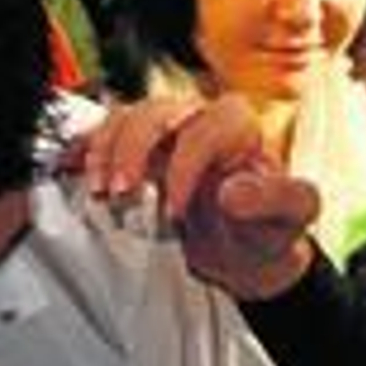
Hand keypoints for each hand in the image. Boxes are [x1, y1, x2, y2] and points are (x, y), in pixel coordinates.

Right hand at [82, 95, 320, 299]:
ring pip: (126, 118)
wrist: (246, 253)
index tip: (175, 209)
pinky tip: (73, 168)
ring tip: (100, 191)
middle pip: (155, 111)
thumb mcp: (291, 219)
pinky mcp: (140, 156)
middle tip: (121, 193)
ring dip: (104, 151)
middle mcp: (199, 123)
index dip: (184, 167)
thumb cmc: (267, 229)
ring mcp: (165, 139)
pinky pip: (107, 136)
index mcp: (239, 129)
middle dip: (132, 150)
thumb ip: (276, 200)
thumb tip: (234, 191)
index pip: (203, 130)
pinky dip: (86, 150)